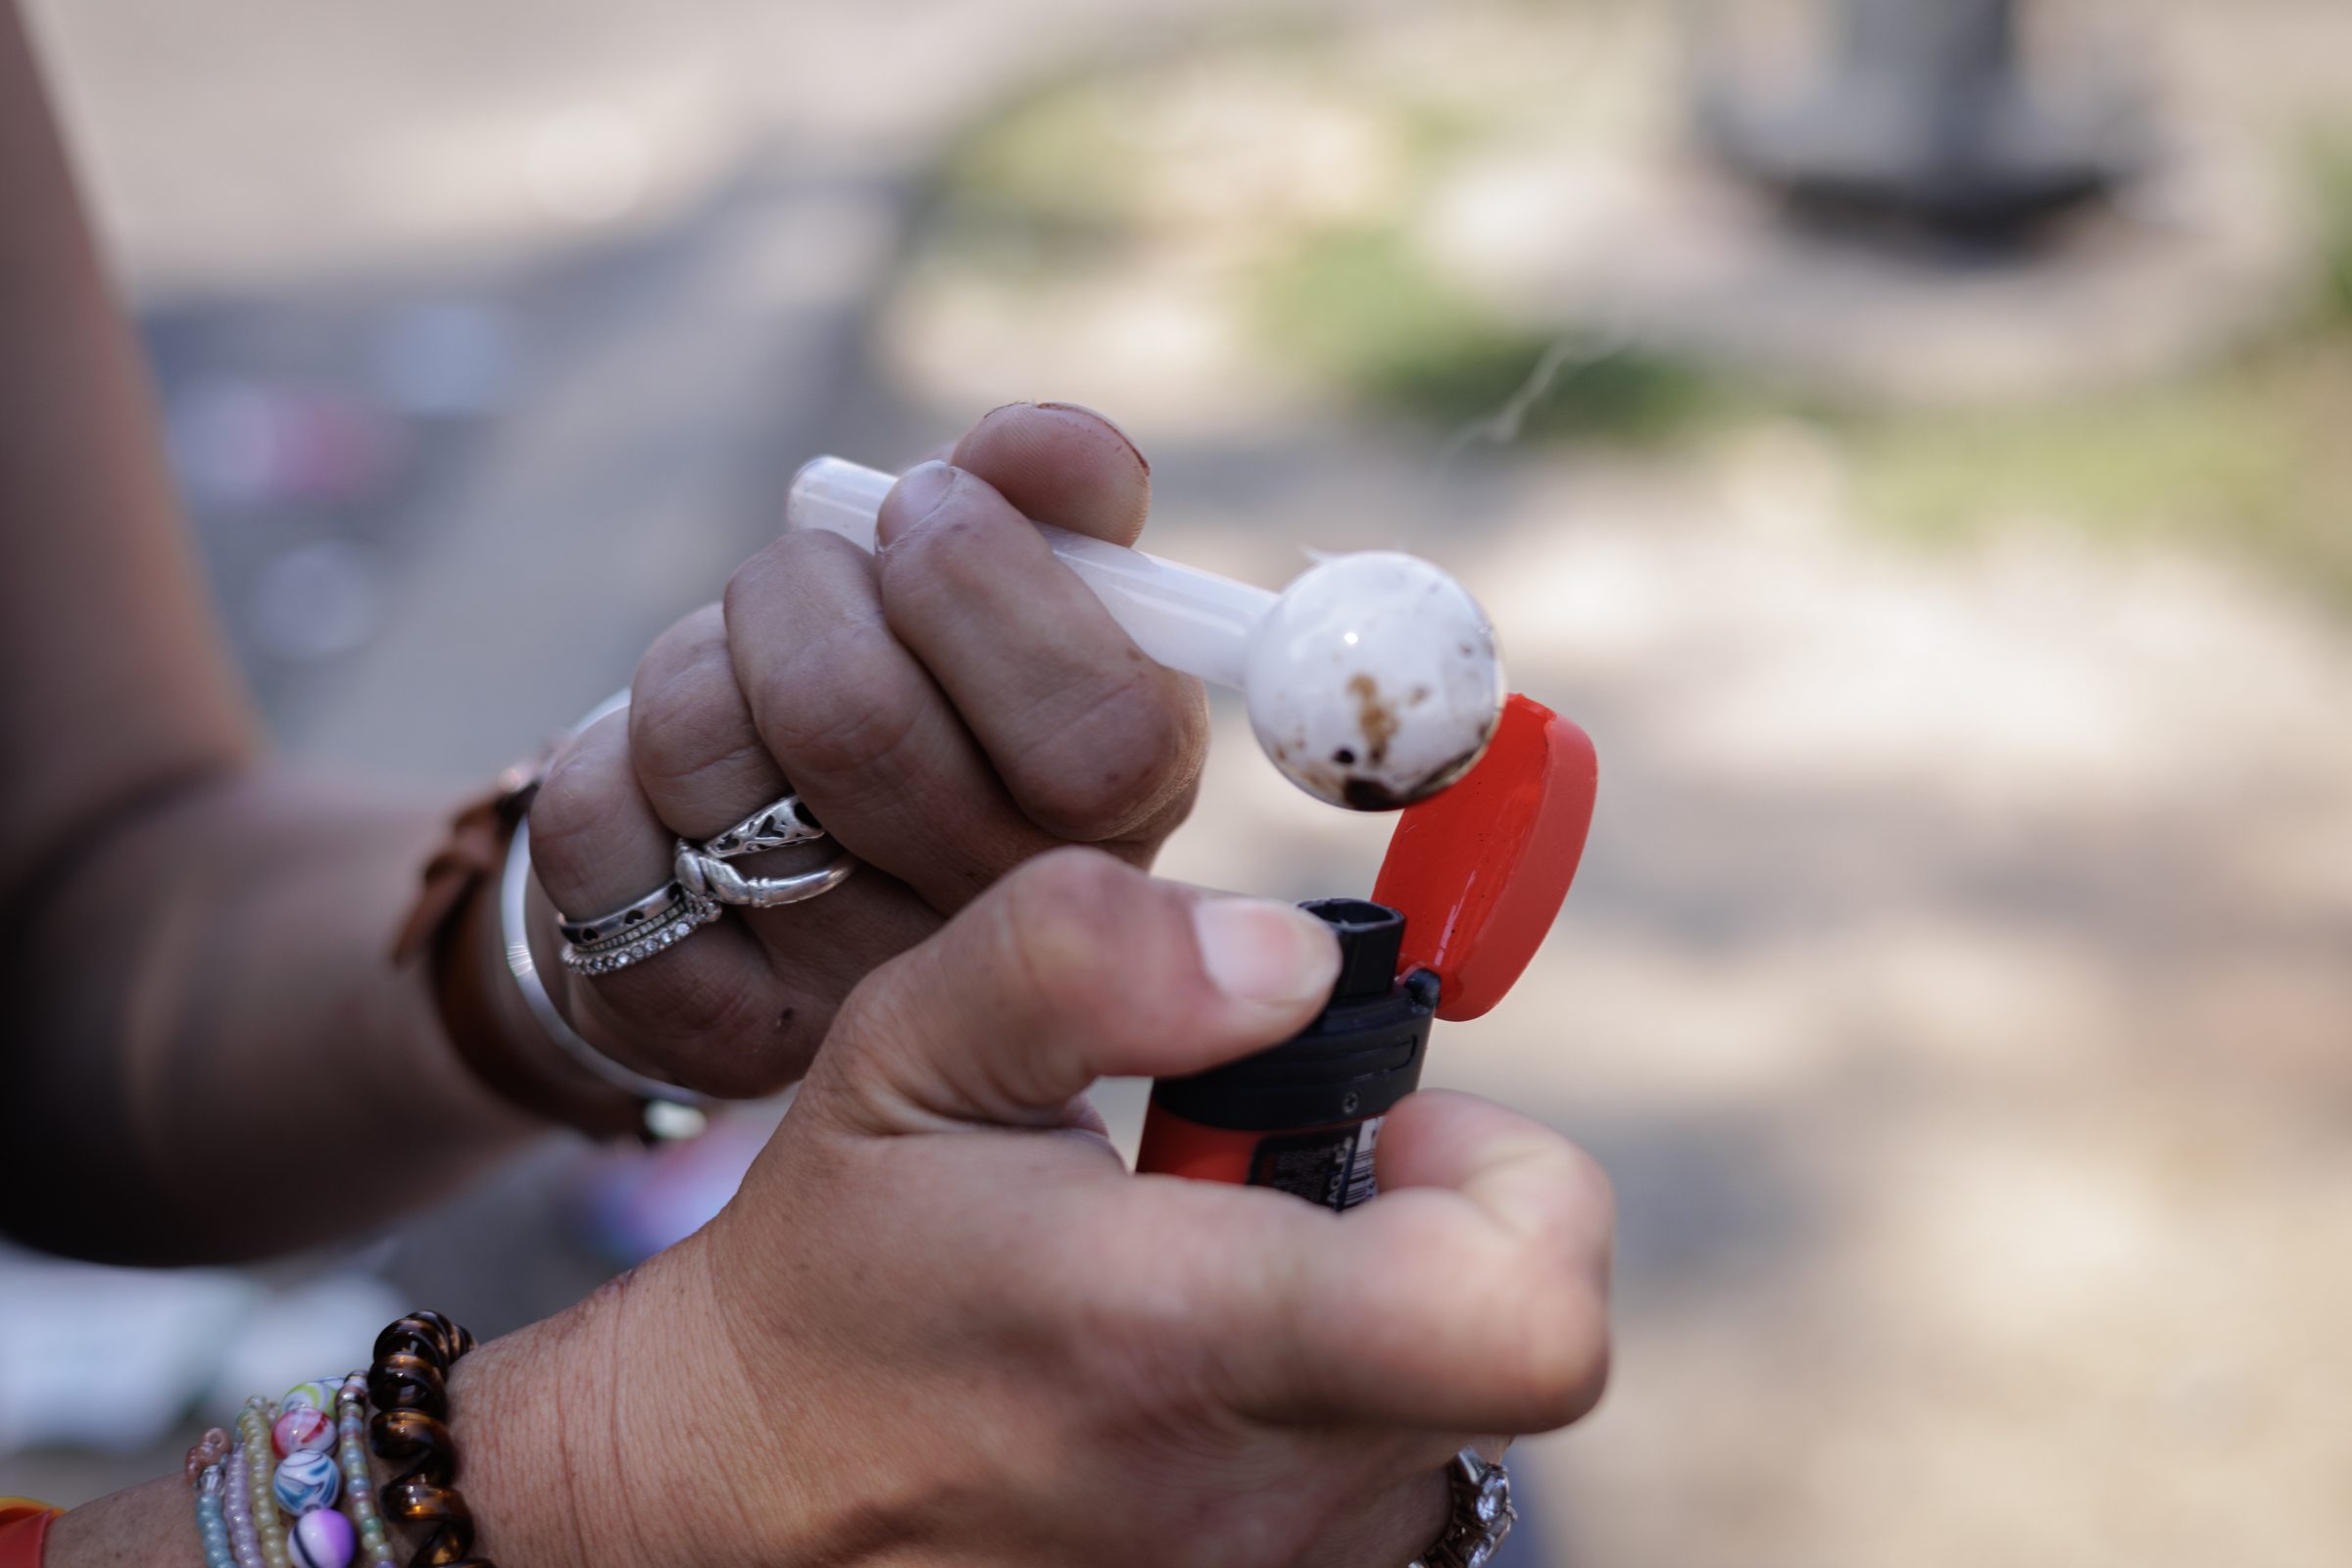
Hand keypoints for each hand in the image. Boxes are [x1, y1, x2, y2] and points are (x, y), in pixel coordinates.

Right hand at [458, 850, 1612, 1567]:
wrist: (744, 1505)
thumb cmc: (839, 1268)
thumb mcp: (908, 1052)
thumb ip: (1090, 955)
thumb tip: (1300, 961)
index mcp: (1178, 1341)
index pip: (1528, 1320)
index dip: (1517, 1182)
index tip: (1389, 1122)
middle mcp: (1259, 1499)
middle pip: (1505, 1335)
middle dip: (1417, 1216)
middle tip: (1250, 1182)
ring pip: (1446, 1404)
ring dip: (1363, 1311)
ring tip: (1181, 1288)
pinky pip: (1381, 1475)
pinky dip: (1323, 1402)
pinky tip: (1179, 1378)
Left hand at [524, 402, 1206, 1095]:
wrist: (755, 842)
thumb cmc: (903, 673)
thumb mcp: (987, 566)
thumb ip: (1044, 491)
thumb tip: (1058, 448)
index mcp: (1122, 811)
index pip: (1103, 741)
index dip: (985, 589)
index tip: (925, 510)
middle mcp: (1005, 922)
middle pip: (857, 721)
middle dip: (797, 591)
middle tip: (808, 582)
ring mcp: (851, 992)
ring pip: (706, 753)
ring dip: (697, 664)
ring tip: (739, 686)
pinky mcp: (701, 1027)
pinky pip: (598, 826)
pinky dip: (606, 758)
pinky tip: (669, 796)